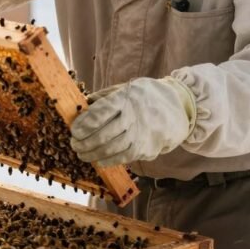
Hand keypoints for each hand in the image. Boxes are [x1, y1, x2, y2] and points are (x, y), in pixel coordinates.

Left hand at [70, 77, 195, 166]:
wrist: (176, 108)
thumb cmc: (143, 97)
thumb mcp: (125, 88)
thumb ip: (104, 97)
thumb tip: (83, 104)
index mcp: (124, 98)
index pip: (100, 112)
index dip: (84, 123)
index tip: (74, 130)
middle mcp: (132, 116)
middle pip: (103, 134)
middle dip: (84, 142)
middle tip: (74, 144)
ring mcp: (139, 134)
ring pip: (110, 148)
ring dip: (92, 153)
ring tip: (81, 154)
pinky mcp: (145, 148)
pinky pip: (122, 157)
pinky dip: (107, 160)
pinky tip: (98, 159)